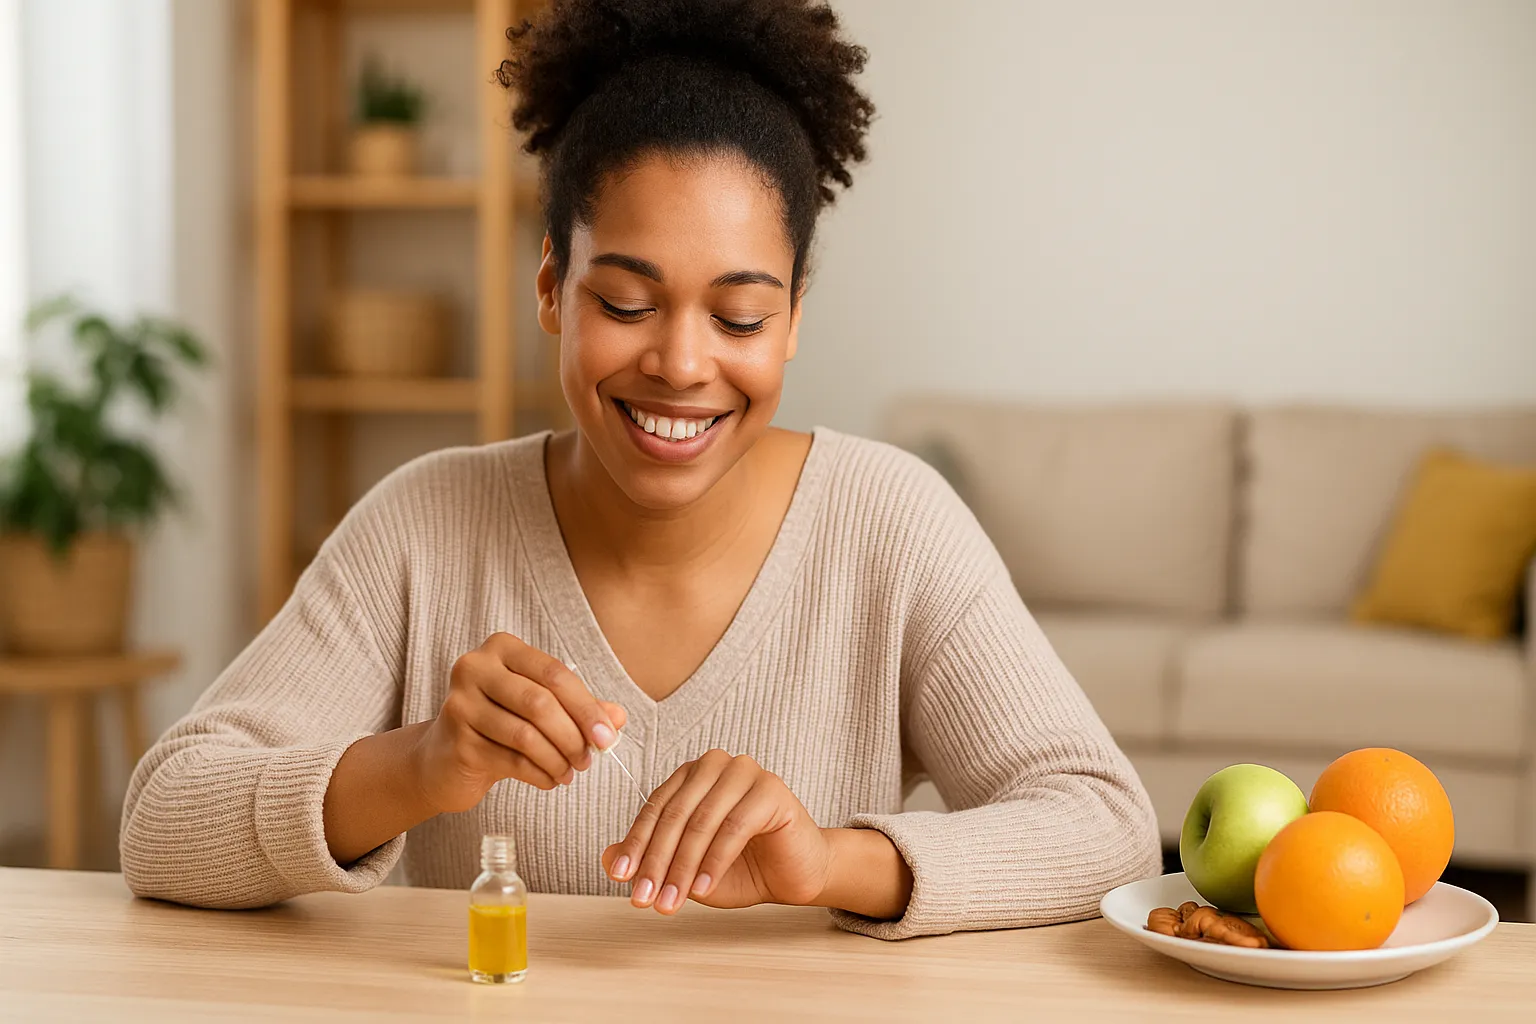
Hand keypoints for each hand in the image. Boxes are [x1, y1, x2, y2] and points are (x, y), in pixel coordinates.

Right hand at [409, 633, 626, 814]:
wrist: (444, 758)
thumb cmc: (500, 724)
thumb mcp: (541, 708)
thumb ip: (580, 708)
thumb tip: (618, 718)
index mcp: (502, 648)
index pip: (555, 674)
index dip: (587, 707)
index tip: (608, 736)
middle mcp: (475, 668)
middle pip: (540, 703)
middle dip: (574, 736)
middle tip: (590, 759)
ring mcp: (460, 704)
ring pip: (526, 735)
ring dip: (558, 759)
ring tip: (570, 771)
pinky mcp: (456, 741)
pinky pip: (511, 761)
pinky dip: (540, 774)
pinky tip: (550, 779)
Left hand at [600, 749, 832, 914]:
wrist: (794, 875)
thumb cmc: (741, 867)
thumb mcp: (686, 867)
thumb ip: (650, 858)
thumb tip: (606, 857)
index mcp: (692, 775)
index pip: (656, 807)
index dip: (636, 844)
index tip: (620, 878)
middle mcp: (716, 765)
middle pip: (676, 814)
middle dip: (657, 861)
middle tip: (645, 898)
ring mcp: (746, 772)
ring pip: (702, 821)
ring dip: (682, 866)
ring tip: (671, 902)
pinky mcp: (772, 789)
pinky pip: (734, 827)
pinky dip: (714, 861)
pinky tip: (702, 888)